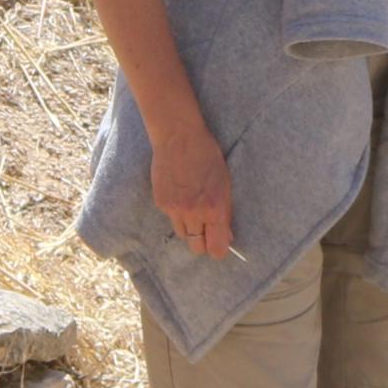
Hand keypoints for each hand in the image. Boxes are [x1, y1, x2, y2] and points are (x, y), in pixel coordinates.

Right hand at [151, 124, 235, 257]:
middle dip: (203, 242)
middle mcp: (194, 213)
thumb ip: (225, 212)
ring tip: (192, 207)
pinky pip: (171, 218)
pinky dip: (176, 212)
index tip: (219, 245)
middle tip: (206, 230)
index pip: (216, 248)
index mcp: (215, 208)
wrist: (179, 138)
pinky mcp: (161, 203)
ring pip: (183, 234)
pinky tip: (180, 193)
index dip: (218, 249)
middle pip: (197, 247)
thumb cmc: (207, 156)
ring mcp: (175, 209)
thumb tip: (226, 236)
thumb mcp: (225, 183)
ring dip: (189, 227)